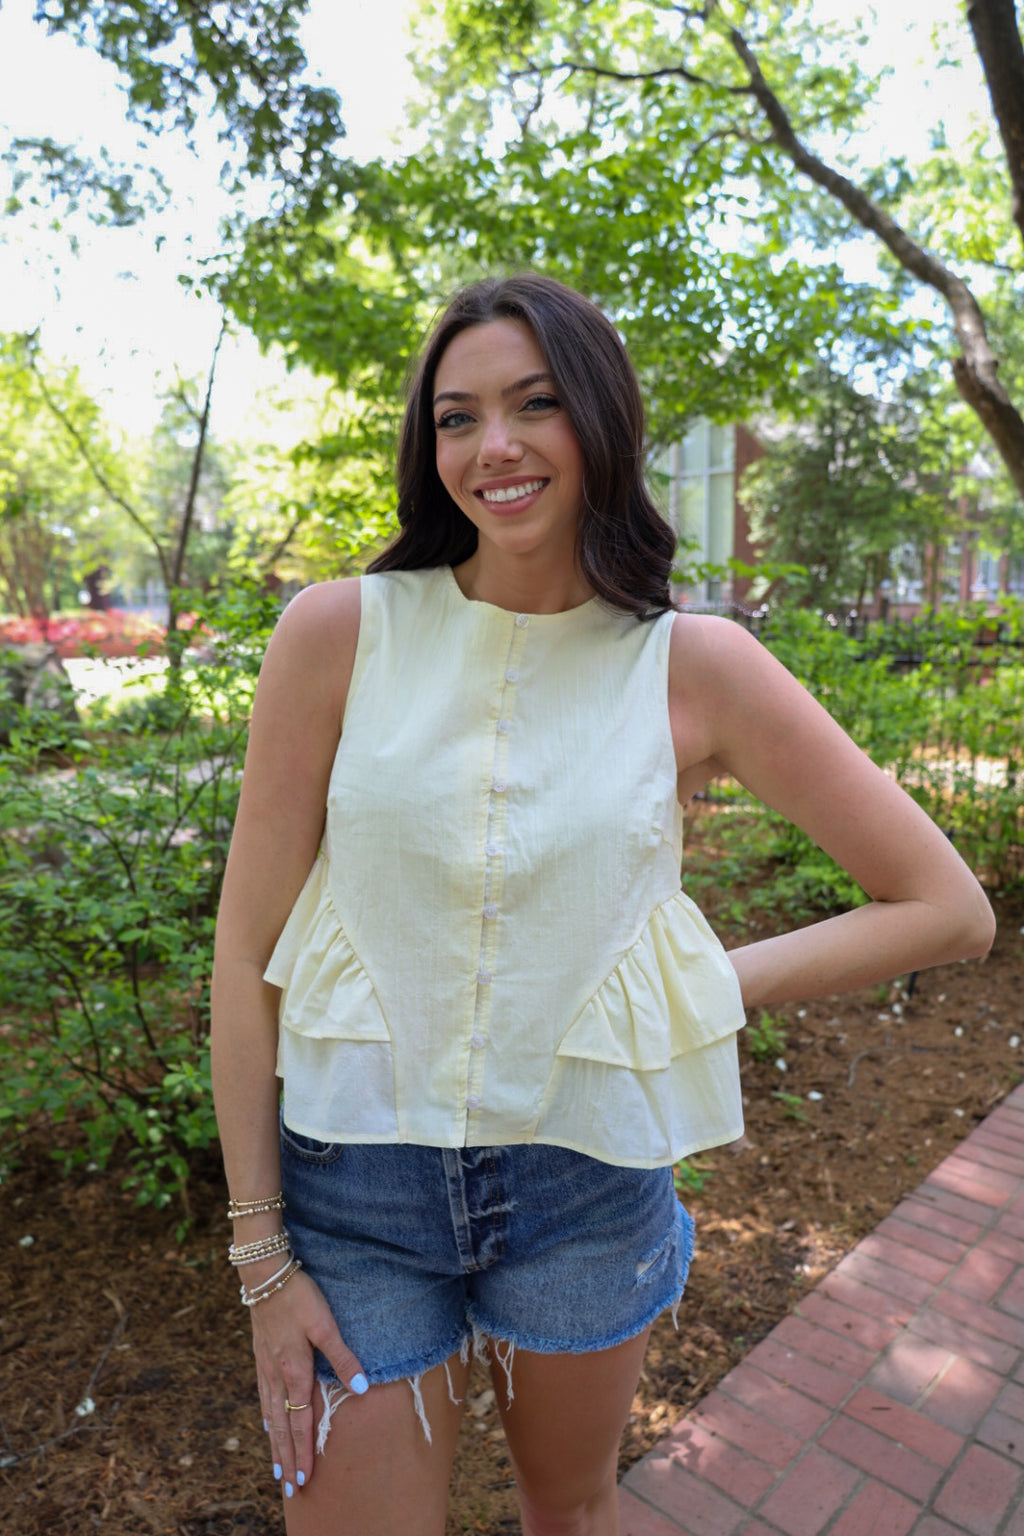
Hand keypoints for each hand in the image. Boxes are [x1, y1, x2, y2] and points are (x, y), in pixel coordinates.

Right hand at [249, 1267, 367, 1496]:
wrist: (265, 1274)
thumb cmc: (299, 1297)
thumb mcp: (325, 1324)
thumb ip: (343, 1357)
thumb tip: (361, 1389)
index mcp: (295, 1371)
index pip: (300, 1421)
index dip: (302, 1451)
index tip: (303, 1478)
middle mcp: (277, 1375)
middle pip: (282, 1426)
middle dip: (286, 1458)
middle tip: (289, 1489)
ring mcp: (265, 1366)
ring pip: (270, 1414)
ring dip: (275, 1443)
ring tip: (277, 1467)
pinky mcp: (261, 1355)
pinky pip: (263, 1396)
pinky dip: (267, 1418)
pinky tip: (268, 1424)